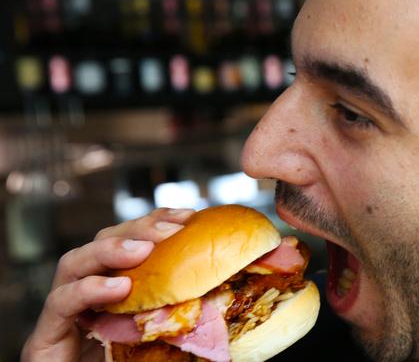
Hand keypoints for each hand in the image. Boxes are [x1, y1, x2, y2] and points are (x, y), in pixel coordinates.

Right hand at [21, 208, 195, 361]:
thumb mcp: (171, 341)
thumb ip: (188, 315)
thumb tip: (232, 297)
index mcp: (121, 290)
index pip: (132, 243)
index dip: (156, 222)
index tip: (187, 216)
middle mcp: (90, 295)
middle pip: (103, 243)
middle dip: (137, 230)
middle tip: (171, 229)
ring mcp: (65, 314)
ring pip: (74, 262)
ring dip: (110, 250)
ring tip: (142, 251)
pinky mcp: (46, 337)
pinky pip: (60, 303)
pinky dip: (87, 290)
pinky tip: (116, 288)